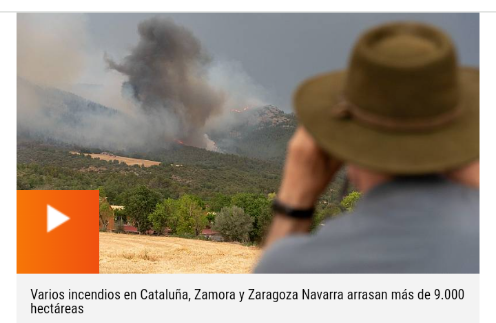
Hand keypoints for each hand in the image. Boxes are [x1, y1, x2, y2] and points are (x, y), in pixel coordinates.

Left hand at [263, 126, 341, 246]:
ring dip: (319, 122)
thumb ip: (341, 149)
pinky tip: (323, 132)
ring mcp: (294, 141)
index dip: (333, 115)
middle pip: (313, 118)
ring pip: (307, 123)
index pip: (322, 121)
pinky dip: (313, 128)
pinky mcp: (292, 144)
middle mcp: (300, 140)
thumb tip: (353, 133)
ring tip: (332, 123)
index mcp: (311, 146)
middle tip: (340, 114)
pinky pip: (303, 130)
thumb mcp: (334, 167)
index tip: (345, 112)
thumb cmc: (317, 184)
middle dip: (326, 116)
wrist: (295, 195)